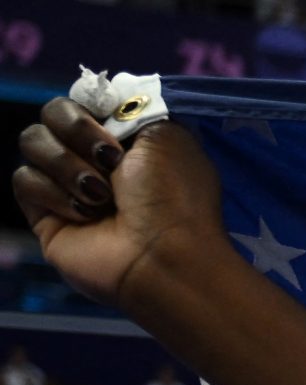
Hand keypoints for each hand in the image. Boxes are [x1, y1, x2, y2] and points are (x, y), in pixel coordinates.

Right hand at [13, 99, 224, 310]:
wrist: (164, 256)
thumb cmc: (173, 196)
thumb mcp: (169, 135)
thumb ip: (136, 107)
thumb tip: (110, 100)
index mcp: (124, 139)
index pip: (82, 100)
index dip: (90, 110)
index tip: (117, 132)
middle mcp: (92, 160)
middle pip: (50, 114)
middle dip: (78, 131)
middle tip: (112, 163)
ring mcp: (66, 186)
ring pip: (32, 142)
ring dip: (69, 165)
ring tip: (102, 197)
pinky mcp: (44, 215)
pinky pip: (25, 180)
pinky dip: (55, 194)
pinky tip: (85, 216)